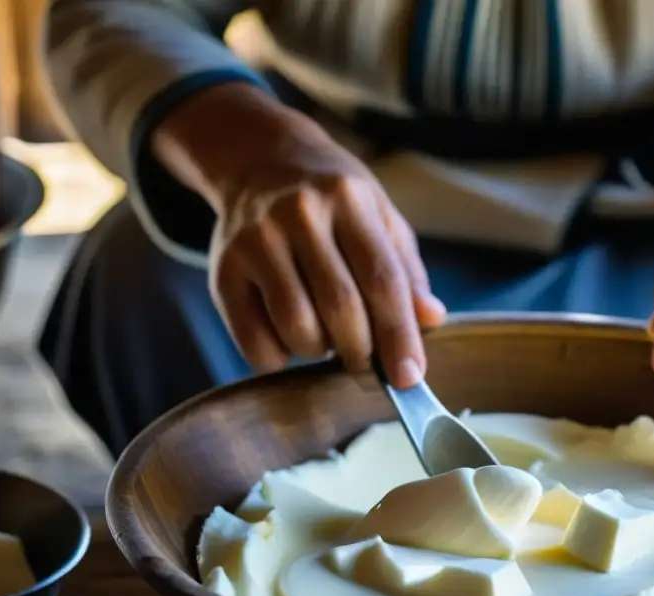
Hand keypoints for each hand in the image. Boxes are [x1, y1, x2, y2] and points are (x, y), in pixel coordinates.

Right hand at [152, 84, 444, 387]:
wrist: (259, 161)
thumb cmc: (334, 199)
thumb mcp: (381, 217)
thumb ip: (407, 271)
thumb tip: (431, 319)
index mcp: (348, 199)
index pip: (381, 279)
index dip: (399, 334)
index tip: (410, 376)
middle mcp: (299, 215)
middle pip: (340, 307)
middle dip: (362, 350)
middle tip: (366, 358)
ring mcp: (255, 241)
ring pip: (296, 327)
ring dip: (320, 351)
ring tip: (327, 337)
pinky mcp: (222, 270)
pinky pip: (254, 341)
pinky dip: (279, 358)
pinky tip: (290, 340)